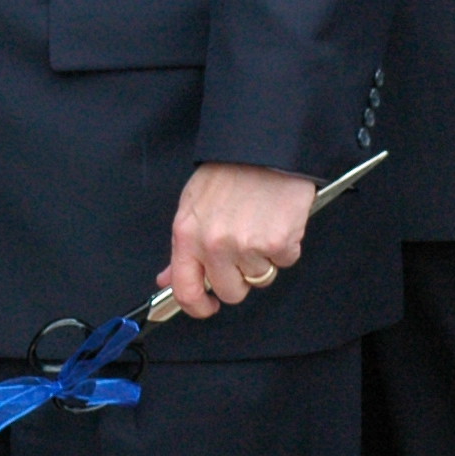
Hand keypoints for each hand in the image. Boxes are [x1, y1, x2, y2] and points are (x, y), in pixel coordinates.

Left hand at [159, 162, 313, 318]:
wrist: (263, 147)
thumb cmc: (228, 172)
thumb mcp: (193, 206)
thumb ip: (183, 247)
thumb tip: (168, 280)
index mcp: (187, 234)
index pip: (186, 290)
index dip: (198, 307)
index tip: (208, 307)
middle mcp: (214, 244)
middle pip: (230, 292)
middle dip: (240, 277)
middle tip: (244, 246)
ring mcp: (246, 246)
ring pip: (260, 278)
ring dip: (264, 258)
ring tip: (260, 224)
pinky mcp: (278, 243)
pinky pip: (285, 261)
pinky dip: (286, 246)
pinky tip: (278, 219)